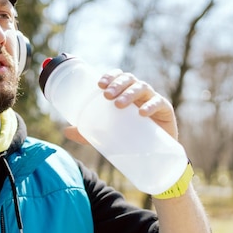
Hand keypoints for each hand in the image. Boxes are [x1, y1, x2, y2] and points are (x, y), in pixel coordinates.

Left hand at [64, 70, 178, 143]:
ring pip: (142, 88)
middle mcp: (139, 93)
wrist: (154, 155)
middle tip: (106, 95)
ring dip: (129, 93)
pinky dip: (151, 106)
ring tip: (118, 104)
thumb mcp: (106, 135)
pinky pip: (159, 103)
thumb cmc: (129, 137)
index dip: (109, 76)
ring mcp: (153, 100)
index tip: (99, 85)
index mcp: (125, 93)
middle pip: (129, 79)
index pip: (118, 77)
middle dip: (117, 84)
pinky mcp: (165, 111)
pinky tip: (142, 113)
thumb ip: (87, 133)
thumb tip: (66, 131)